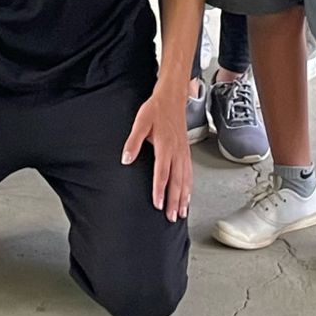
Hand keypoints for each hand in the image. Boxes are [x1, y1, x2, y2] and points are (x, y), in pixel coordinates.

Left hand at [122, 85, 191, 221]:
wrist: (173, 98)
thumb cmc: (156, 109)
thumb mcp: (141, 121)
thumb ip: (133, 141)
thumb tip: (126, 158)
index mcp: (165, 145)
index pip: (162, 173)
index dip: (160, 190)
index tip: (158, 204)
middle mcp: (176, 152)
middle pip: (176, 181)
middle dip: (174, 201)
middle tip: (171, 217)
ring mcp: (183, 153)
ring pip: (185, 180)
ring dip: (183, 198)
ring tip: (181, 213)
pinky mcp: (186, 152)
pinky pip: (189, 173)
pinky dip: (189, 187)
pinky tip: (188, 196)